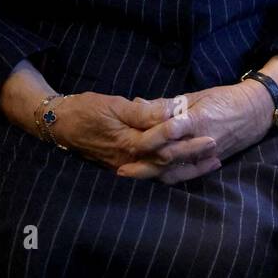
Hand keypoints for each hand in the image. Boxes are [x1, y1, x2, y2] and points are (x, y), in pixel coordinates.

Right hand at [49, 92, 220, 180]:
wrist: (61, 125)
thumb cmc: (87, 110)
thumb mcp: (114, 105)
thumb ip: (142, 111)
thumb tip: (170, 110)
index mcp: (128, 142)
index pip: (161, 144)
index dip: (184, 138)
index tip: (204, 129)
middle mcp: (130, 159)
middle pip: (167, 161)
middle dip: (193, 155)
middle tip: (217, 146)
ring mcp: (128, 165)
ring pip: (163, 171)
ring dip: (189, 167)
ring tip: (213, 161)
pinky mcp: (127, 165)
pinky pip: (155, 173)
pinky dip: (174, 171)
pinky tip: (190, 167)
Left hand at [115, 82, 270, 182]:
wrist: (257, 110)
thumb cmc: (226, 98)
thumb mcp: (198, 96)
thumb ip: (168, 104)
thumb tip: (139, 104)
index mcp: (198, 119)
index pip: (168, 133)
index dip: (148, 140)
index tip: (130, 142)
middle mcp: (202, 140)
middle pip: (168, 158)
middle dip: (144, 165)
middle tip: (122, 169)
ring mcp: (208, 154)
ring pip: (177, 171)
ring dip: (153, 175)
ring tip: (133, 177)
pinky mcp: (213, 161)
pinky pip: (189, 174)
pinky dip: (172, 177)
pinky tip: (157, 179)